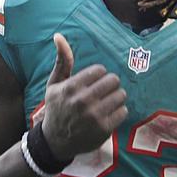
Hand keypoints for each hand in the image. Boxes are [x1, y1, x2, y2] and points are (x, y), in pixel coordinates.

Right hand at [41, 33, 127, 161]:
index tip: (93, 83)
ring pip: (120, 95)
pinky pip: (123, 111)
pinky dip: (118, 112)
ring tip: (106, 102)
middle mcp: (83, 101)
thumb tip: (58, 35)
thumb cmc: (56, 108)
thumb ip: (61, 61)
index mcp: (71, 87)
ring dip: (116, 98)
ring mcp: (94, 116)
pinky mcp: (104, 129)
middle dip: (110, 85)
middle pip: (113, 81)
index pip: (100, 70)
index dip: (99, 75)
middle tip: (103, 92)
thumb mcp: (54, 84)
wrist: (55, 141)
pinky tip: (108, 114)